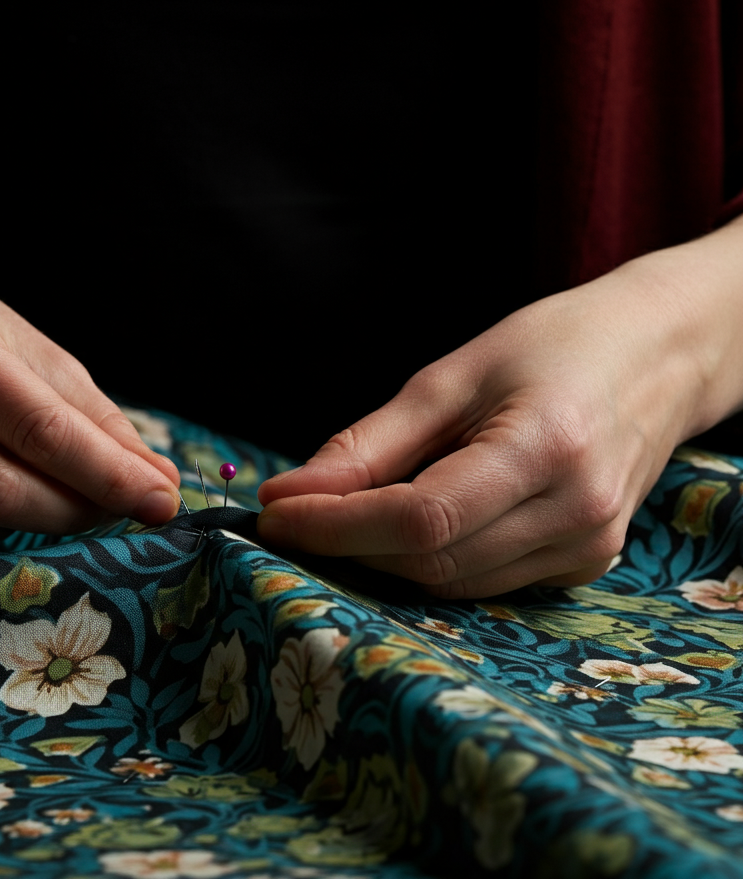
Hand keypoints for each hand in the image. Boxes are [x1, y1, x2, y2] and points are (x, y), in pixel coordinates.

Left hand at [256, 231, 742, 597]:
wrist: (655, 356)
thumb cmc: (552, 344)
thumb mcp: (451, 376)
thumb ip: (370, 444)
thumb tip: (289, 493)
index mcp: (546, 449)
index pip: (420, 519)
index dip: (336, 526)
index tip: (274, 514)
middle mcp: (576, 515)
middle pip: (430, 562)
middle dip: (347, 544)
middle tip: (292, 512)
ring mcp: (587, 549)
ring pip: (450, 584)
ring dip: (380, 559)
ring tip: (340, 515)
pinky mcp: (583, 565)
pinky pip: (481, 583)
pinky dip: (427, 561)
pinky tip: (402, 523)